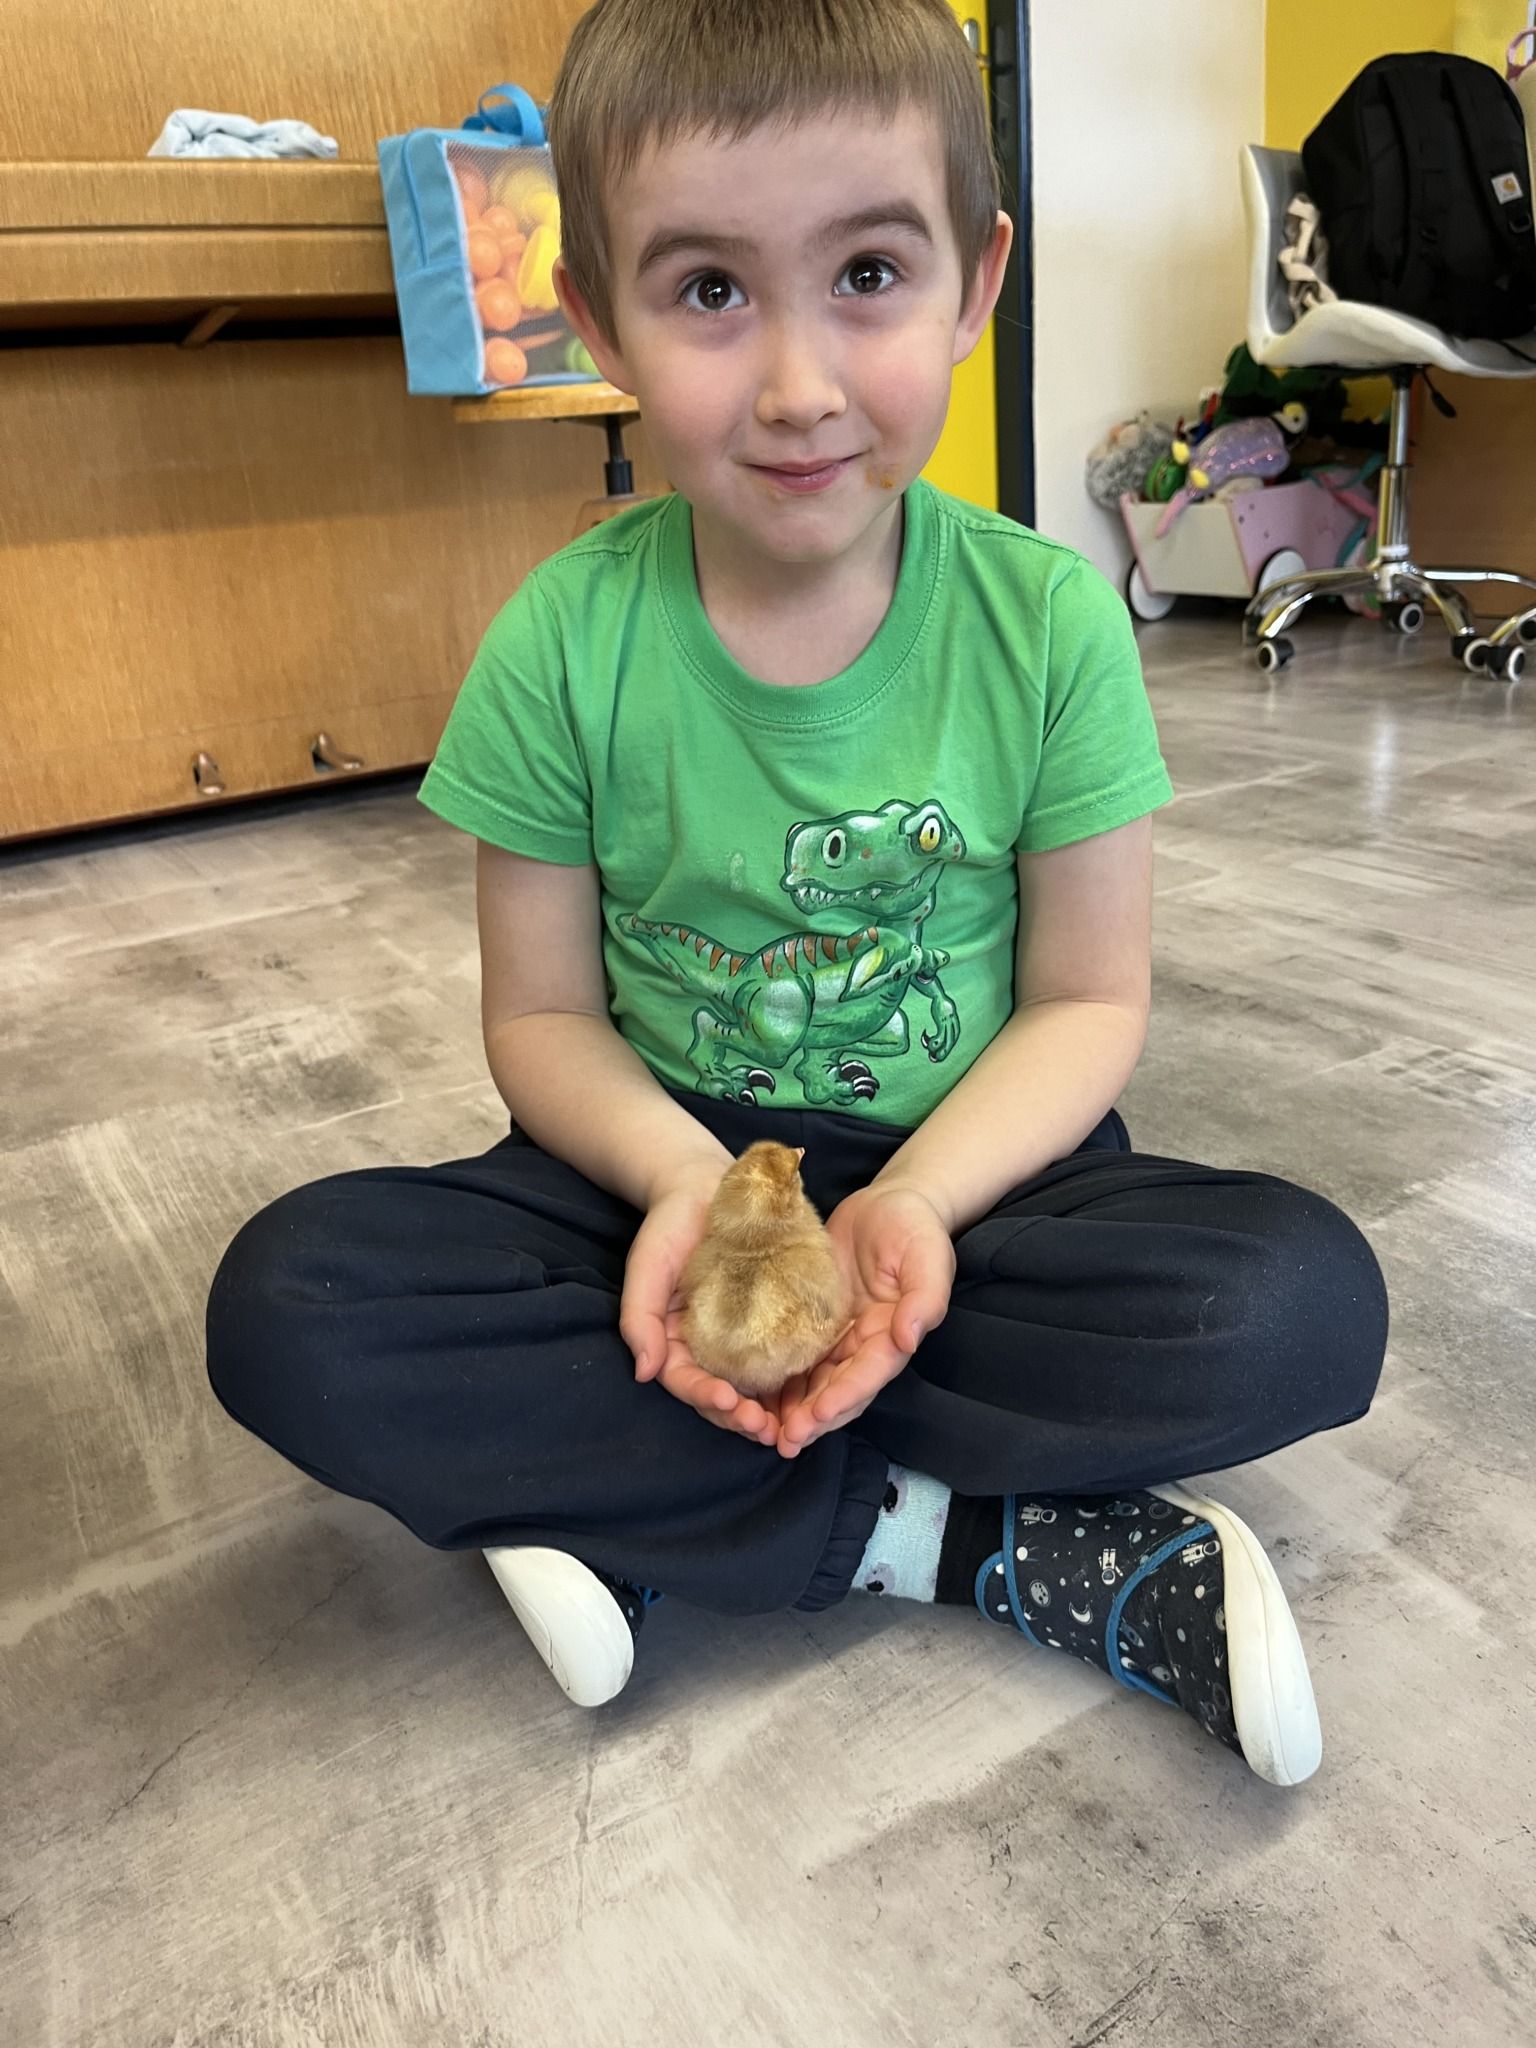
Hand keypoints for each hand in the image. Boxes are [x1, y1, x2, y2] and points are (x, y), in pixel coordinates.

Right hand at [619, 1166, 782, 1448]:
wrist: (707, 1186)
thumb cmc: (669, 1225)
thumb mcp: (647, 1266)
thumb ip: (639, 1317)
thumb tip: (644, 1372)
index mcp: (675, 1341)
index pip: (686, 1381)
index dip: (704, 1397)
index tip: (726, 1401)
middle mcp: (710, 1346)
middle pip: (723, 1394)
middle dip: (739, 1417)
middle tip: (764, 1428)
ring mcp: (744, 1336)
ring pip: (755, 1385)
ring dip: (770, 1411)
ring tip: (789, 1425)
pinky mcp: (776, 1319)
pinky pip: (784, 1354)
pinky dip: (796, 1379)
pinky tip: (815, 1389)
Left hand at [776, 1181, 954, 1458]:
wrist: (889, 1203)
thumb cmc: (913, 1227)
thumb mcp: (928, 1255)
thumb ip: (925, 1297)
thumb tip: (909, 1337)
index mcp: (893, 1334)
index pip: (869, 1374)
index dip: (844, 1396)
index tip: (818, 1415)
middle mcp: (864, 1344)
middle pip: (839, 1389)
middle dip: (814, 1418)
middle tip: (786, 1439)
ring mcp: (837, 1336)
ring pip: (814, 1382)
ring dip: (793, 1410)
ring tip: (765, 1432)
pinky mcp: (812, 1321)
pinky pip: (795, 1356)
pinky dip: (778, 1380)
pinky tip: (752, 1396)